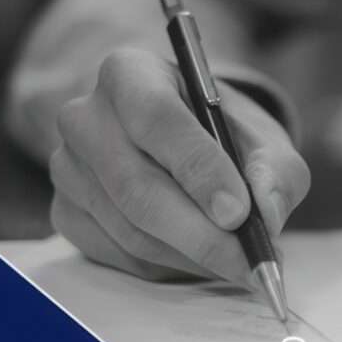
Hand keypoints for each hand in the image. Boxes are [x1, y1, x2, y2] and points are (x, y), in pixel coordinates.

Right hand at [48, 49, 309, 282]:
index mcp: (130, 74)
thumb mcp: (262, 138)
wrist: (181, 142)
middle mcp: (85, 117)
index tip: (239, 213)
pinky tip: (202, 260)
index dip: (199, 170)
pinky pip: (119, 255)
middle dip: (202, 235)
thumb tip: (266, 215)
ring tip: (240, 264)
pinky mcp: (66, 213)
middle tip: (250, 262)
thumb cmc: (222, 134)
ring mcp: (68, 168)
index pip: (157, 119)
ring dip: (193, 257)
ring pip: (131, 230)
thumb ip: (275, 171)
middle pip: (138, 188)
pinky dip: (170, 267)